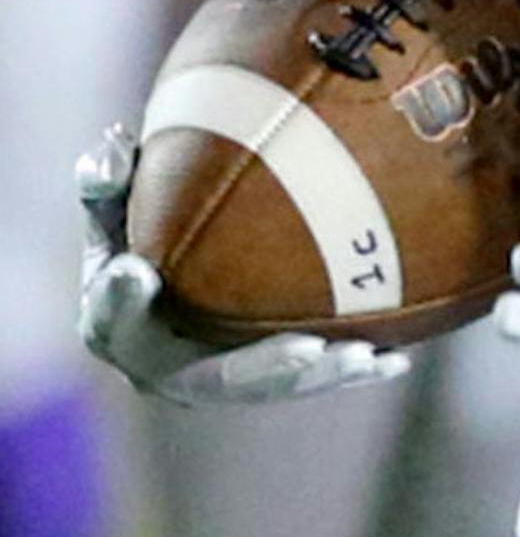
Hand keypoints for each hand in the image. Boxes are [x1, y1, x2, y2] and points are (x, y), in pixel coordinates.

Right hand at [76, 126, 410, 406]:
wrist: (166, 267)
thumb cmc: (138, 223)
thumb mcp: (111, 198)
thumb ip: (105, 177)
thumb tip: (111, 149)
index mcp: (114, 325)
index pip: (111, 316)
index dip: (119, 297)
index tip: (138, 270)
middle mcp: (164, 367)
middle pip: (214, 380)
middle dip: (263, 369)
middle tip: (307, 349)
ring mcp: (213, 378)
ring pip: (271, 387)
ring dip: (321, 377)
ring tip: (367, 357)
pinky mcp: (257, 377)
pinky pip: (307, 380)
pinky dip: (350, 372)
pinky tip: (396, 362)